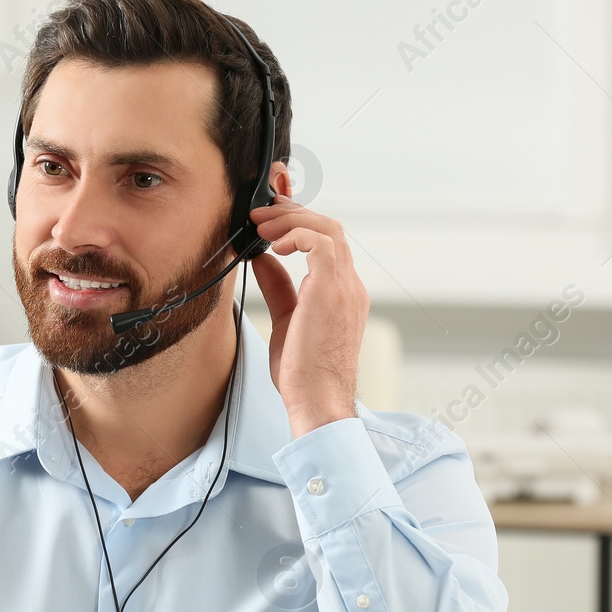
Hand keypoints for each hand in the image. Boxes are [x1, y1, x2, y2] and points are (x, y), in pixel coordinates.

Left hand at [248, 185, 367, 438]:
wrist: (317, 401)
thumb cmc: (304, 374)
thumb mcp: (285, 319)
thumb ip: (278, 286)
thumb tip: (262, 259)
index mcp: (342, 293)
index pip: (327, 242)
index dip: (300, 221)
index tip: (272, 214)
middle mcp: (349, 285)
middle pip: (329, 228)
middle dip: (293, 211)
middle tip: (262, 209)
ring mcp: (345, 286)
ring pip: (327, 228)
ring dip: (290, 218)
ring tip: (261, 223)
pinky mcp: (333, 289)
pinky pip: (320, 242)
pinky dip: (295, 234)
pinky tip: (273, 244)